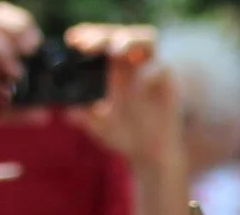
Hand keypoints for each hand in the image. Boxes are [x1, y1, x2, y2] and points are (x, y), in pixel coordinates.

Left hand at [64, 25, 181, 170]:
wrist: (151, 155)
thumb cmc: (123, 135)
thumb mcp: (98, 127)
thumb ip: (84, 117)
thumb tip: (69, 112)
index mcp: (110, 65)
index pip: (98, 39)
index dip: (86, 35)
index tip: (73, 42)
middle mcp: (132, 62)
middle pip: (119, 34)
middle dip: (101, 36)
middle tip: (85, 46)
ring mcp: (152, 69)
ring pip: (146, 39)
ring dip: (129, 41)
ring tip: (115, 51)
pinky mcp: (170, 82)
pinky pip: (163, 67)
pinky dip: (152, 71)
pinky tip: (141, 81)